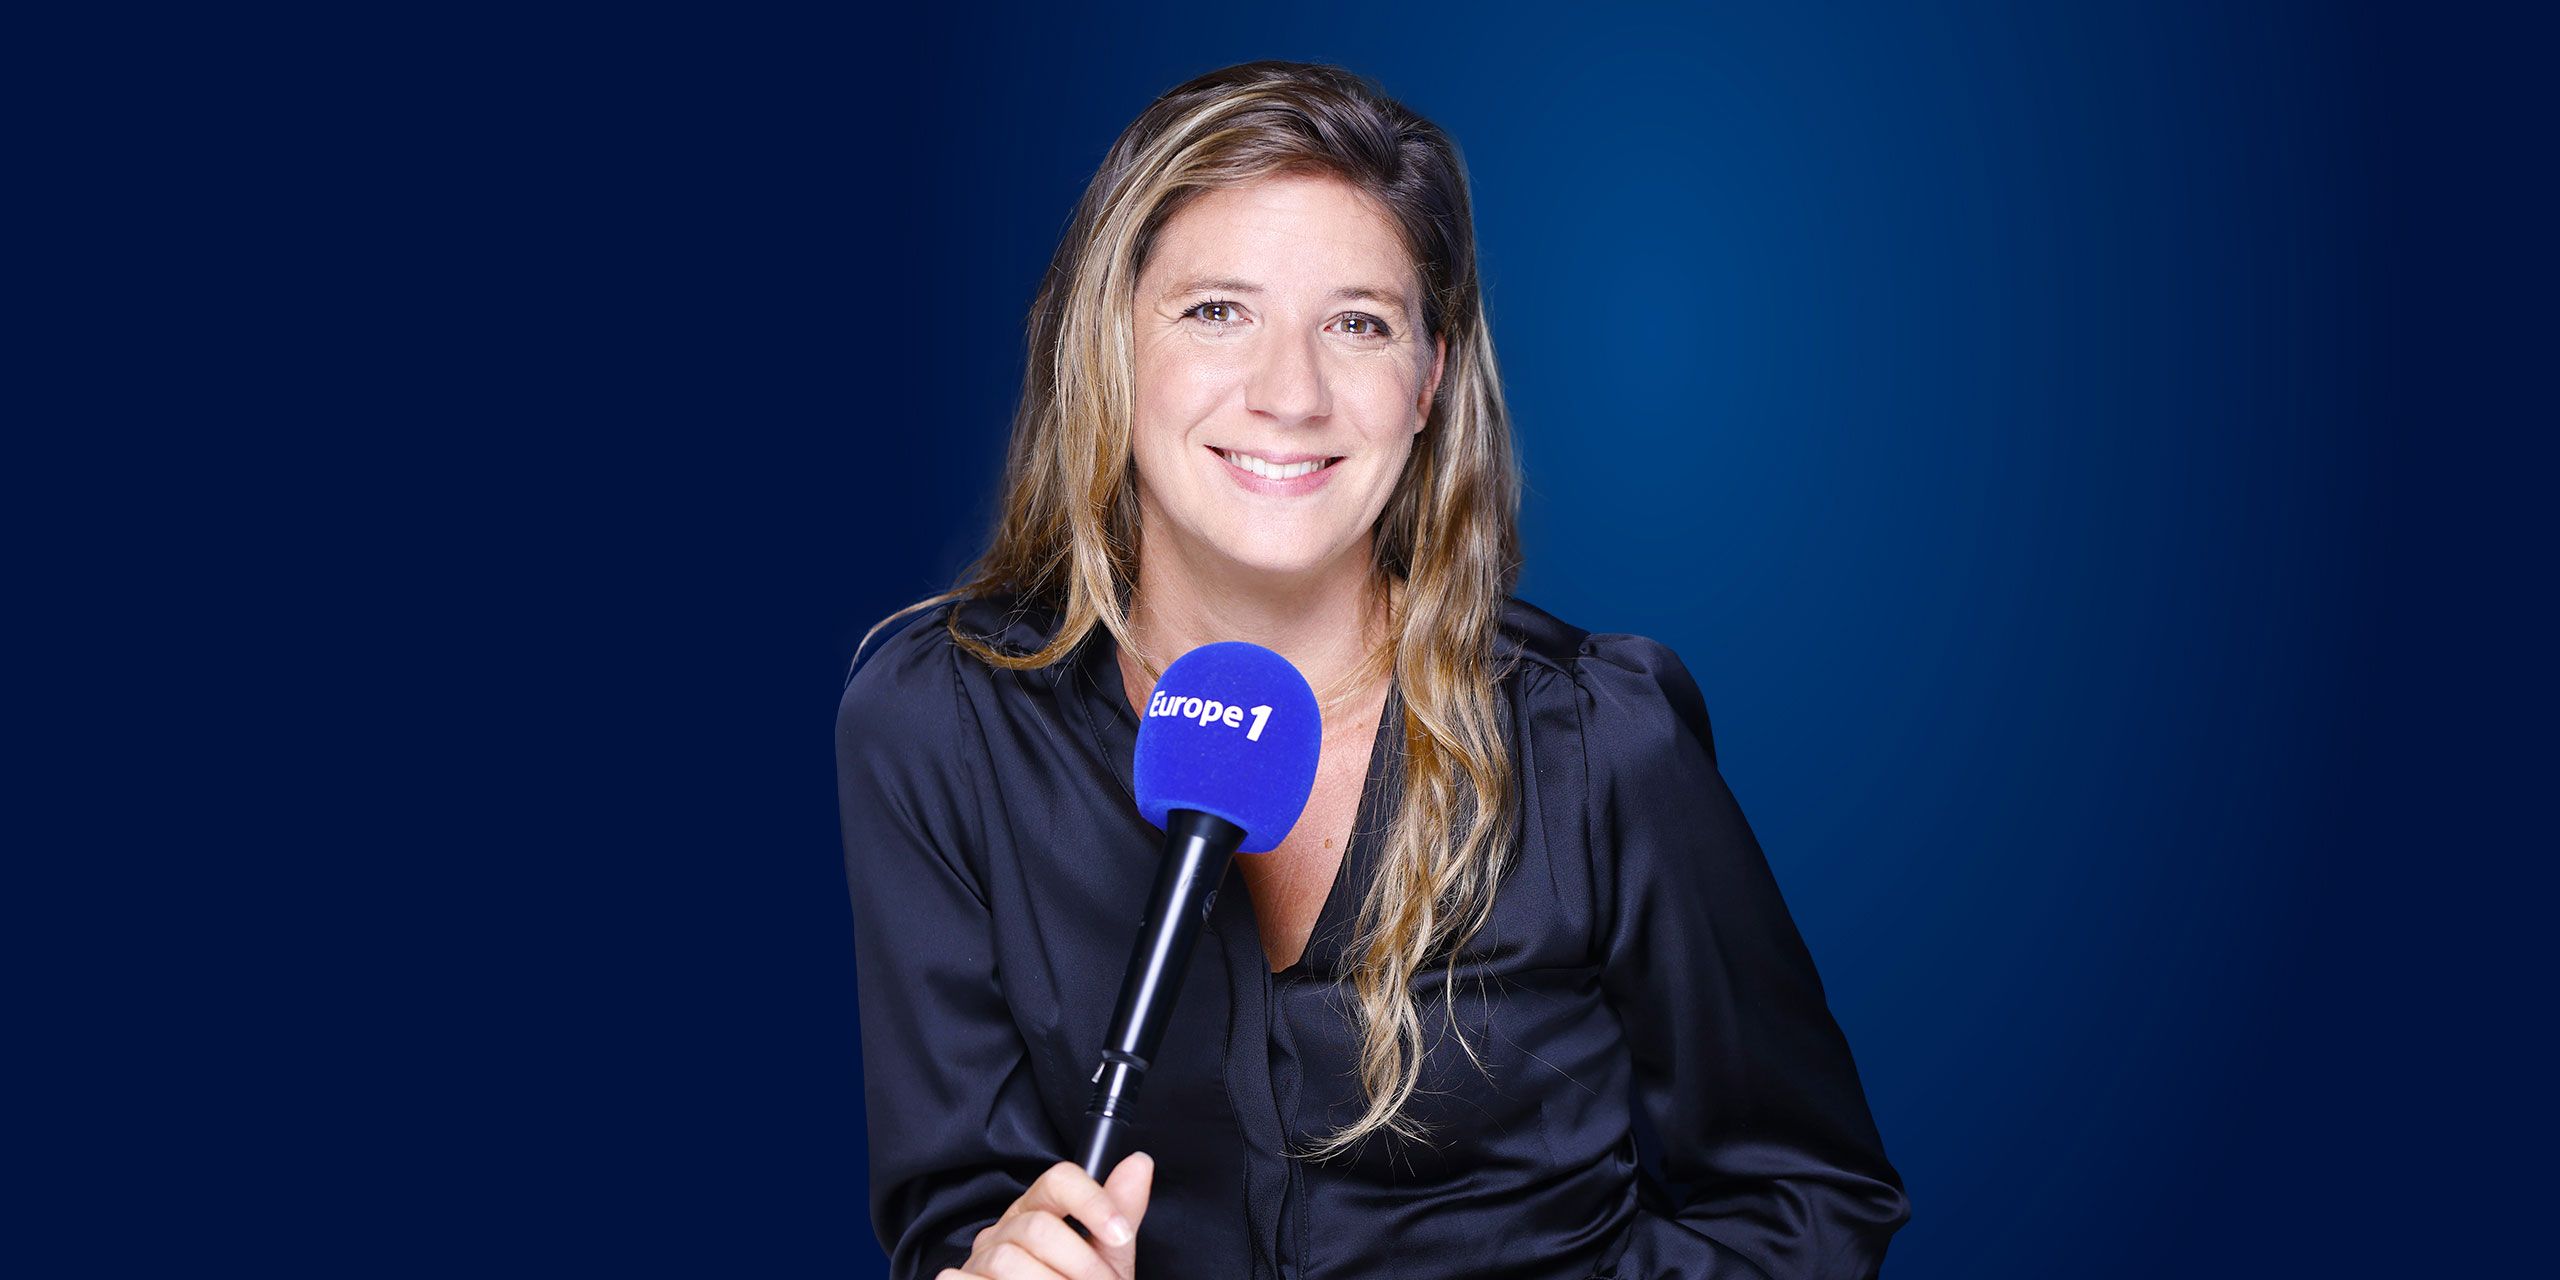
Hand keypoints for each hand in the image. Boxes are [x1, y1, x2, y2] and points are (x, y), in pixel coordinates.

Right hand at [939, 1152, 1154, 1279]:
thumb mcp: (1107, 1255)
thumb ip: (1122, 1212)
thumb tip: (1140, 1163)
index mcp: (1040, 1208)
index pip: (1059, 1180)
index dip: (1093, 1203)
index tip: (1120, 1236)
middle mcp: (1006, 1227)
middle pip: (1039, 1228)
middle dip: (1080, 1264)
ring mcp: (980, 1256)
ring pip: (1010, 1261)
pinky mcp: (959, 1279)